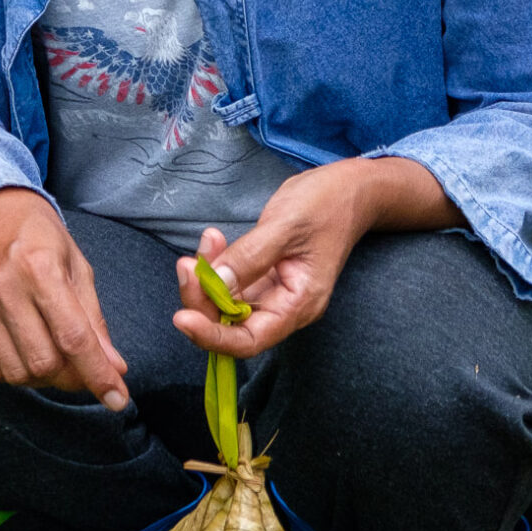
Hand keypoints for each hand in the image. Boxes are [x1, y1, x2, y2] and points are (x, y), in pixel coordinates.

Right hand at [0, 188, 128, 408]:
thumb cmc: (36, 234)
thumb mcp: (76, 265)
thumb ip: (93, 319)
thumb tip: (114, 368)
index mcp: (39, 266)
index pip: (73, 337)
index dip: (98, 374)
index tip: (118, 398)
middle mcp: (2, 286)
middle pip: (43, 362)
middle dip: (72, 378)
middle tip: (83, 369)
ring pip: (15, 372)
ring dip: (43, 379)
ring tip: (54, 359)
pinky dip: (13, 373)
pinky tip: (25, 352)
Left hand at [172, 157, 451, 356]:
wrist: (350, 189)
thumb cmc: (327, 205)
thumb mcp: (287, 225)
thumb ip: (251, 257)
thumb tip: (216, 285)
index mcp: (299, 304)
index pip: (250, 340)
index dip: (213, 336)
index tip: (181, 319)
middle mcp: (284, 306)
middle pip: (230, 325)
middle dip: (201, 299)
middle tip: (186, 264)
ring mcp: (272, 292)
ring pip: (224, 303)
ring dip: (205, 279)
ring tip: (207, 241)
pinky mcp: (262, 276)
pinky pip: (229, 282)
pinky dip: (214, 265)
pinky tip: (212, 241)